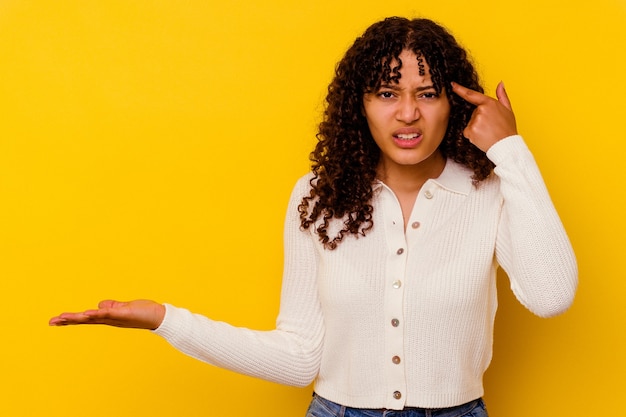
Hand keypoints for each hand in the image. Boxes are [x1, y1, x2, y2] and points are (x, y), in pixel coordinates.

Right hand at [49, 299, 165, 329]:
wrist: (158, 317)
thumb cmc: (142, 312)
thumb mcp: (124, 308)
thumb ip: (112, 307)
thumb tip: (100, 305)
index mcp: (107, 317)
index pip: (86, 318)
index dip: (71, 319)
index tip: (55, 320)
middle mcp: (109, 320)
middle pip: (85, 320)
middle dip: (69, 321)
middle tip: (52, 321)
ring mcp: (116, 318)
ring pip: (94, 318)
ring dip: (79, 317)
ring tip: (64, 317)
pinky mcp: (124, 314)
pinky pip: (109, 314)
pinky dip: (99, 313)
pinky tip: (88, 313)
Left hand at [451, 81, 517, 151]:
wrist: (507, 145)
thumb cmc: (507, 128)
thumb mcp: (508, 109)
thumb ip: (502, 95)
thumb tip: (500, 84)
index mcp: (489, 103)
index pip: (471, 95)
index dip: (460, 89)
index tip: (452, 85)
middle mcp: (481, 110)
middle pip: (473, 113)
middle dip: (479, 119)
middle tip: (491, 126)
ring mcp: (475, 120)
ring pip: (470, 123)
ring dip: (476, 128)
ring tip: (488, 132)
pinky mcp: (470, 131)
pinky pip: (467, 132)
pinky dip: (473, 135)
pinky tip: (482, 137)